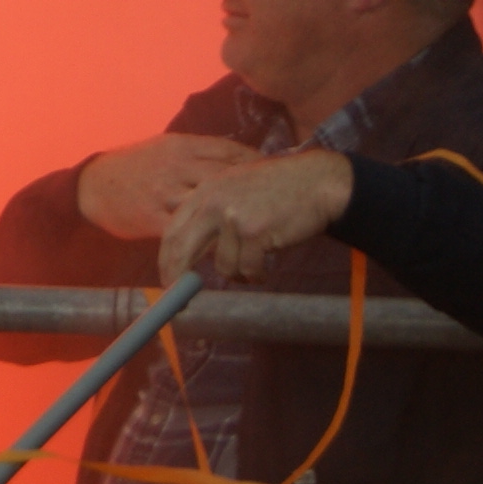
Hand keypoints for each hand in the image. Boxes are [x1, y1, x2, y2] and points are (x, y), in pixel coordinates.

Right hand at [73, 134, 256, 242]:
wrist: (92, 187)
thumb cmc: (133, 166)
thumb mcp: (163, 148)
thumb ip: (196, 153)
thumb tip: (235, 157)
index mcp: (179, 145)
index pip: (227, 148)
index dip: (254, 160)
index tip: (273, 170)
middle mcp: (175, 166)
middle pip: (224, 174)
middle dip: (252, 187)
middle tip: (274, 199)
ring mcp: (165, 192)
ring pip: (210, 203)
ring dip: (234, 215)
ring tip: (258, 225)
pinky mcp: (155, 218)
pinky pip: (190, 229)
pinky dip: (210, 237)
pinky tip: (228, 245)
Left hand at [157, 149, 355, 284]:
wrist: (315, 181)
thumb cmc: (277, 190)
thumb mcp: (234, 190)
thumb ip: (210, 214)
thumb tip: (190, 256)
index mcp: (205, 192)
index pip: (173, 231)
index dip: (167, 260)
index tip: (168, 281)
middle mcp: (213, 203)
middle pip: (183, 249)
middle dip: (178, 278)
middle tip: (179, 302)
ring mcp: (233, 217)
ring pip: (223, 265)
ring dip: (239, 273)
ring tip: (256, 263)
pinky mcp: (254, 232)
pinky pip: (249, 269)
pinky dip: (258, 274)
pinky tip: (267, 266)